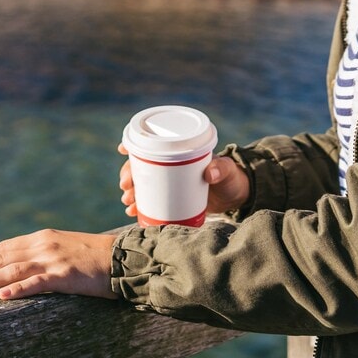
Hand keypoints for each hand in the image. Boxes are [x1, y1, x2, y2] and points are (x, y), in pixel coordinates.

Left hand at [0, 229, 116, 300]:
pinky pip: (38, 282)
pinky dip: (19, 289)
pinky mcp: (66, 275)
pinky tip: (2, 296)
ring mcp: (54, 259)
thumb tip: (17, 271)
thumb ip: (42, 257)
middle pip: (0, 257)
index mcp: (41, 238)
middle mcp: (43, 245)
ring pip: (13, 269)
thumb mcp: (64, 251)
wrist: (126, 259)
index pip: (2, 249)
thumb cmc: (96, 259)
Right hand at [118, 144, 249, 219]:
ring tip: (128, 202)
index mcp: (179, 153)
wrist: (235, 196)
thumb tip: (211, 172)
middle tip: (126, 186)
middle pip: (142, 166)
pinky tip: (133, 212)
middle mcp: (170, 166)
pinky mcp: (171, 199)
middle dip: (129, 174)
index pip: (153, 144)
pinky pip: (150, 201)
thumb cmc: (231, 178)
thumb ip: (222, 169)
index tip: (123, 150)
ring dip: (131, 191)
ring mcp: (169, 183)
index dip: (135, 145)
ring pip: (143, 184)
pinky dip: (140, 206)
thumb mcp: (227, 171)